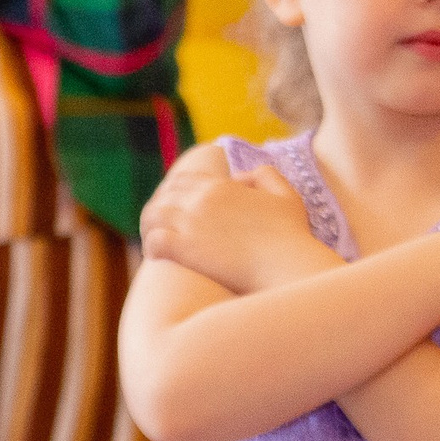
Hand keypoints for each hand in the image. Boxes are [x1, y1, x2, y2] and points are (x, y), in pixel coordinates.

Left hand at [141, 160, 320, 293]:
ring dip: (149, 228)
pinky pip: (154, 241)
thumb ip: (263, 175)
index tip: (173, 208)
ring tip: (153, 243)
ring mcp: (189, 223)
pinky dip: (150, 248)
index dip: (174, 194)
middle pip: (163, 197)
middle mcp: (199, 200)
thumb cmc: (290, 235)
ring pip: (152, 217)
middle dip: (159, 210)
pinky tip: (157, 258)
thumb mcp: (284, 193)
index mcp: (218, 185)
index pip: (182, 180)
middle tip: (158, 227)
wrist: (286, 265)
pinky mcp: (184, 248)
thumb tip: (238, 177)